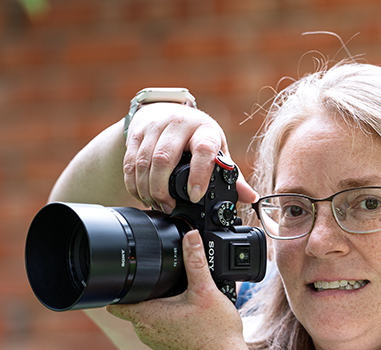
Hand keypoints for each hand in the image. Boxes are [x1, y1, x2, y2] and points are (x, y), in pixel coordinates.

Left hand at [107, 230, 246, 349]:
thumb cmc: (215, 333)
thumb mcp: (206, 291)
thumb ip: (196, 262)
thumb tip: (191, 237)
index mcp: (147, 315)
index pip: (114, 300)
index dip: (117, 283)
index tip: (128, 272)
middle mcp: (144, 329)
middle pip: (130, 301)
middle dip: (141, 288)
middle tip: (159, 275)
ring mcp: (153, 338)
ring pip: (143, 311)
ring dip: (153, 300)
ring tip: (173, 291)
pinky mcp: (163, 342)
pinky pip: (154, 321)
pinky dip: (162, 312)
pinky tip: (180, 306)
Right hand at [123, 103, 256, 213]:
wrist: (169, 112)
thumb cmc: (198, 136)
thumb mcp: (218, 151)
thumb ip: (232, 176)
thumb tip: (250, 197)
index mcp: (204, 131)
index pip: (203, 151)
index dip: (199, 174)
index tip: (195, 196)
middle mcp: (179, 124)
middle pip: (164, 159)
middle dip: (163, 189)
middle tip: (168, 206)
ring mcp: (155, 126)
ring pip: (144, 162)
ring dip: (147, 189)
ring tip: (155, 203)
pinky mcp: (136, 132)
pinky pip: (130, 162)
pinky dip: (133, 183)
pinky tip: (141, 194)